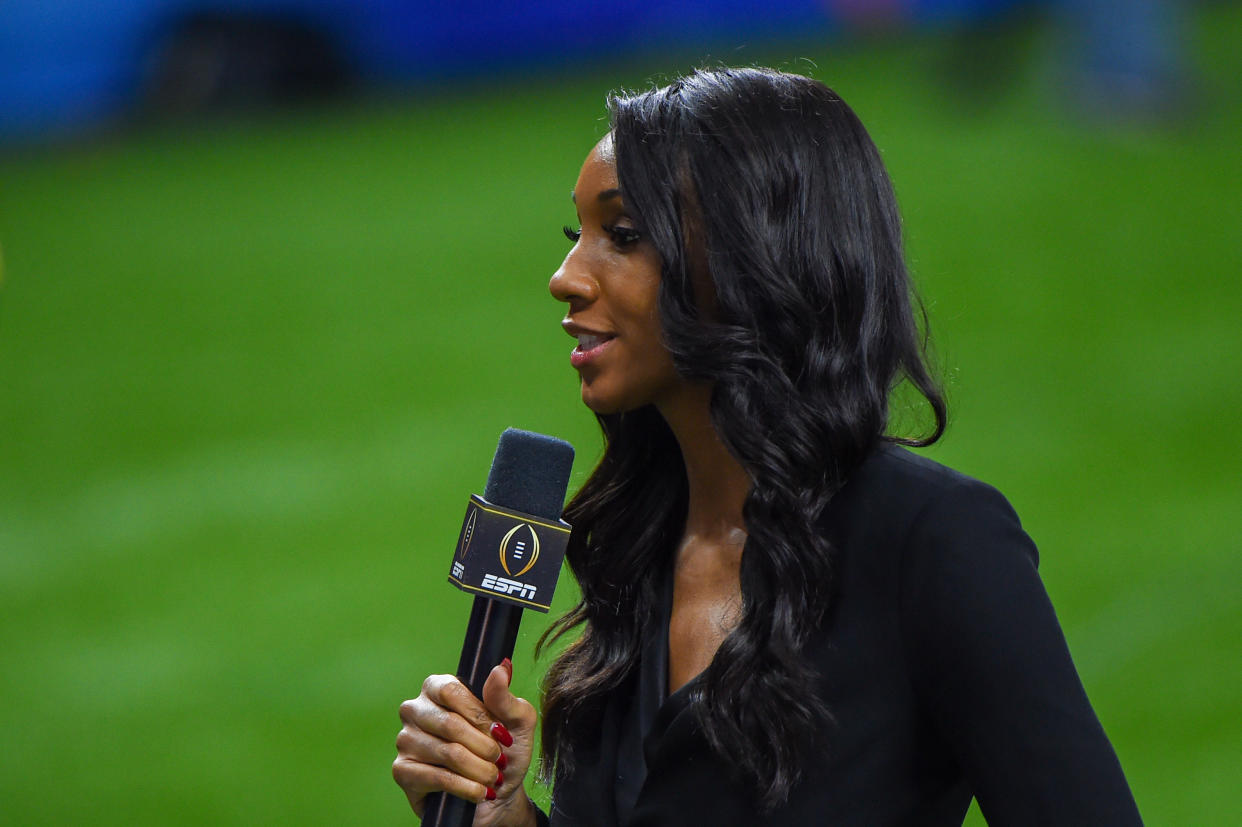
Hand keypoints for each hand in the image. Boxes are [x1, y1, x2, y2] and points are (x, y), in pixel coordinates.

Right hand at [393, 659, 538, 826]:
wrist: (497, 796)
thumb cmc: (505, 751)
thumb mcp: (516, 722)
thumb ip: (506, 697)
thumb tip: (501, 668)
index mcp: (438, 687)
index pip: (451, 690)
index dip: (478, 715)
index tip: (501, 733)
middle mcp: (415, 709)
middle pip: (449, 723)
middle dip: (483, 746)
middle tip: (500, 760)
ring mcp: (405, 739)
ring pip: (447, 752)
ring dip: (479, 769)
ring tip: (493, 777)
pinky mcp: (402, 771)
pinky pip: (436, 778)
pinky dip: (466, 787)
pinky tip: (480, 792)